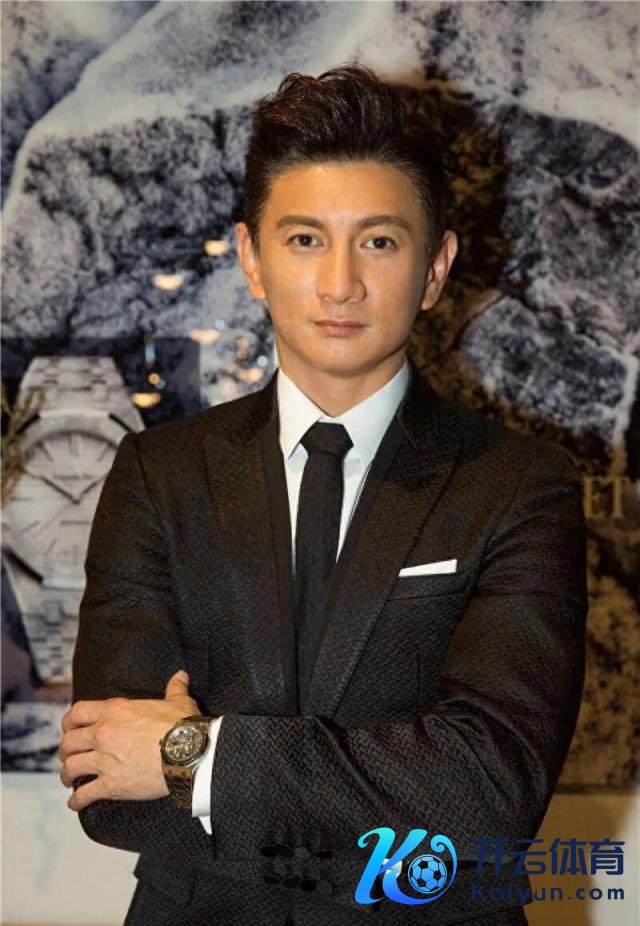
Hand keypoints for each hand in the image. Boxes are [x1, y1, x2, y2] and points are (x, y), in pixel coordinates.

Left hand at [58, 670, 198, 811]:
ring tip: (70, 780)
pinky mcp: (111, 784)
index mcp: (115, 710)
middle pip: (69, 742)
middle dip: (66, 750)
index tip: (70, 729)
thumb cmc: (183, 726)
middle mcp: (104, 733)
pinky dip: (77, 800)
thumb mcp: (179, 701)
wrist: (189, 754)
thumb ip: (175, 687)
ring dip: (68, 775)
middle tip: (69, 756)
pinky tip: (75, 803)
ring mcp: (105, 760)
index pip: (77, 713)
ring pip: (71, 768)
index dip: (69, 722)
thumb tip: (181, 675)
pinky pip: (84, 794)